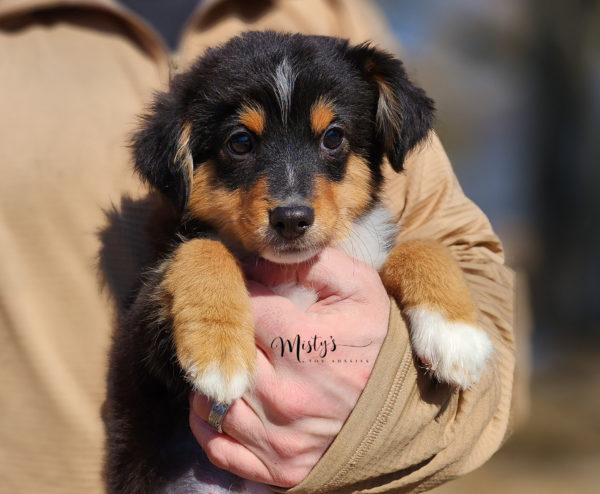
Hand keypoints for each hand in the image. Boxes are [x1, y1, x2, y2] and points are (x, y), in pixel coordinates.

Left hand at [189, 248, 389, 486]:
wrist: (408, 407)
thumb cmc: (380, 342)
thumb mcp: (360, 288)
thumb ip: (313, 263)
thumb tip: (264, 259)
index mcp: (303, 345)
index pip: (244, 309)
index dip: (246, 296)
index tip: (255, 296)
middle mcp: (285, 395)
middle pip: (224, 356)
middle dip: (230, 337)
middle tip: (244, 329)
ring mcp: (280, 437)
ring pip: (211, 403)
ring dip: (214, 380)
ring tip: (235, 365)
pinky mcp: (279, 467)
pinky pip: (219, 448)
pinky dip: (210, 425)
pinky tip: (225, 402)